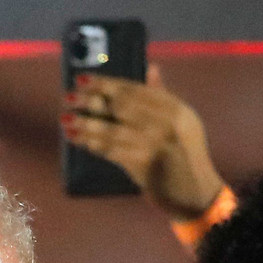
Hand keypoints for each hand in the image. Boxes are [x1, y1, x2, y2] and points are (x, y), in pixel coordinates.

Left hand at [62, 66, 224, 220]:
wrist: (197, 194)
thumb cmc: (185, 156)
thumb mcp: (183, 123)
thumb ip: (163, 96)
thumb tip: (150, 68)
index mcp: (175, 109)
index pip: (134, 90)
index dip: (106, 83)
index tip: (83, 79)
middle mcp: (167, 123)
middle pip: (121, 106)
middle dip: (91, 100)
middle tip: (67, 97)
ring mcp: (156, 144)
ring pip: (113, 130)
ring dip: (86, 124)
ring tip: (66, 120)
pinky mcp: (145, 165)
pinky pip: (113, 151)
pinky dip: (95, 145)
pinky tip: (80, 140)